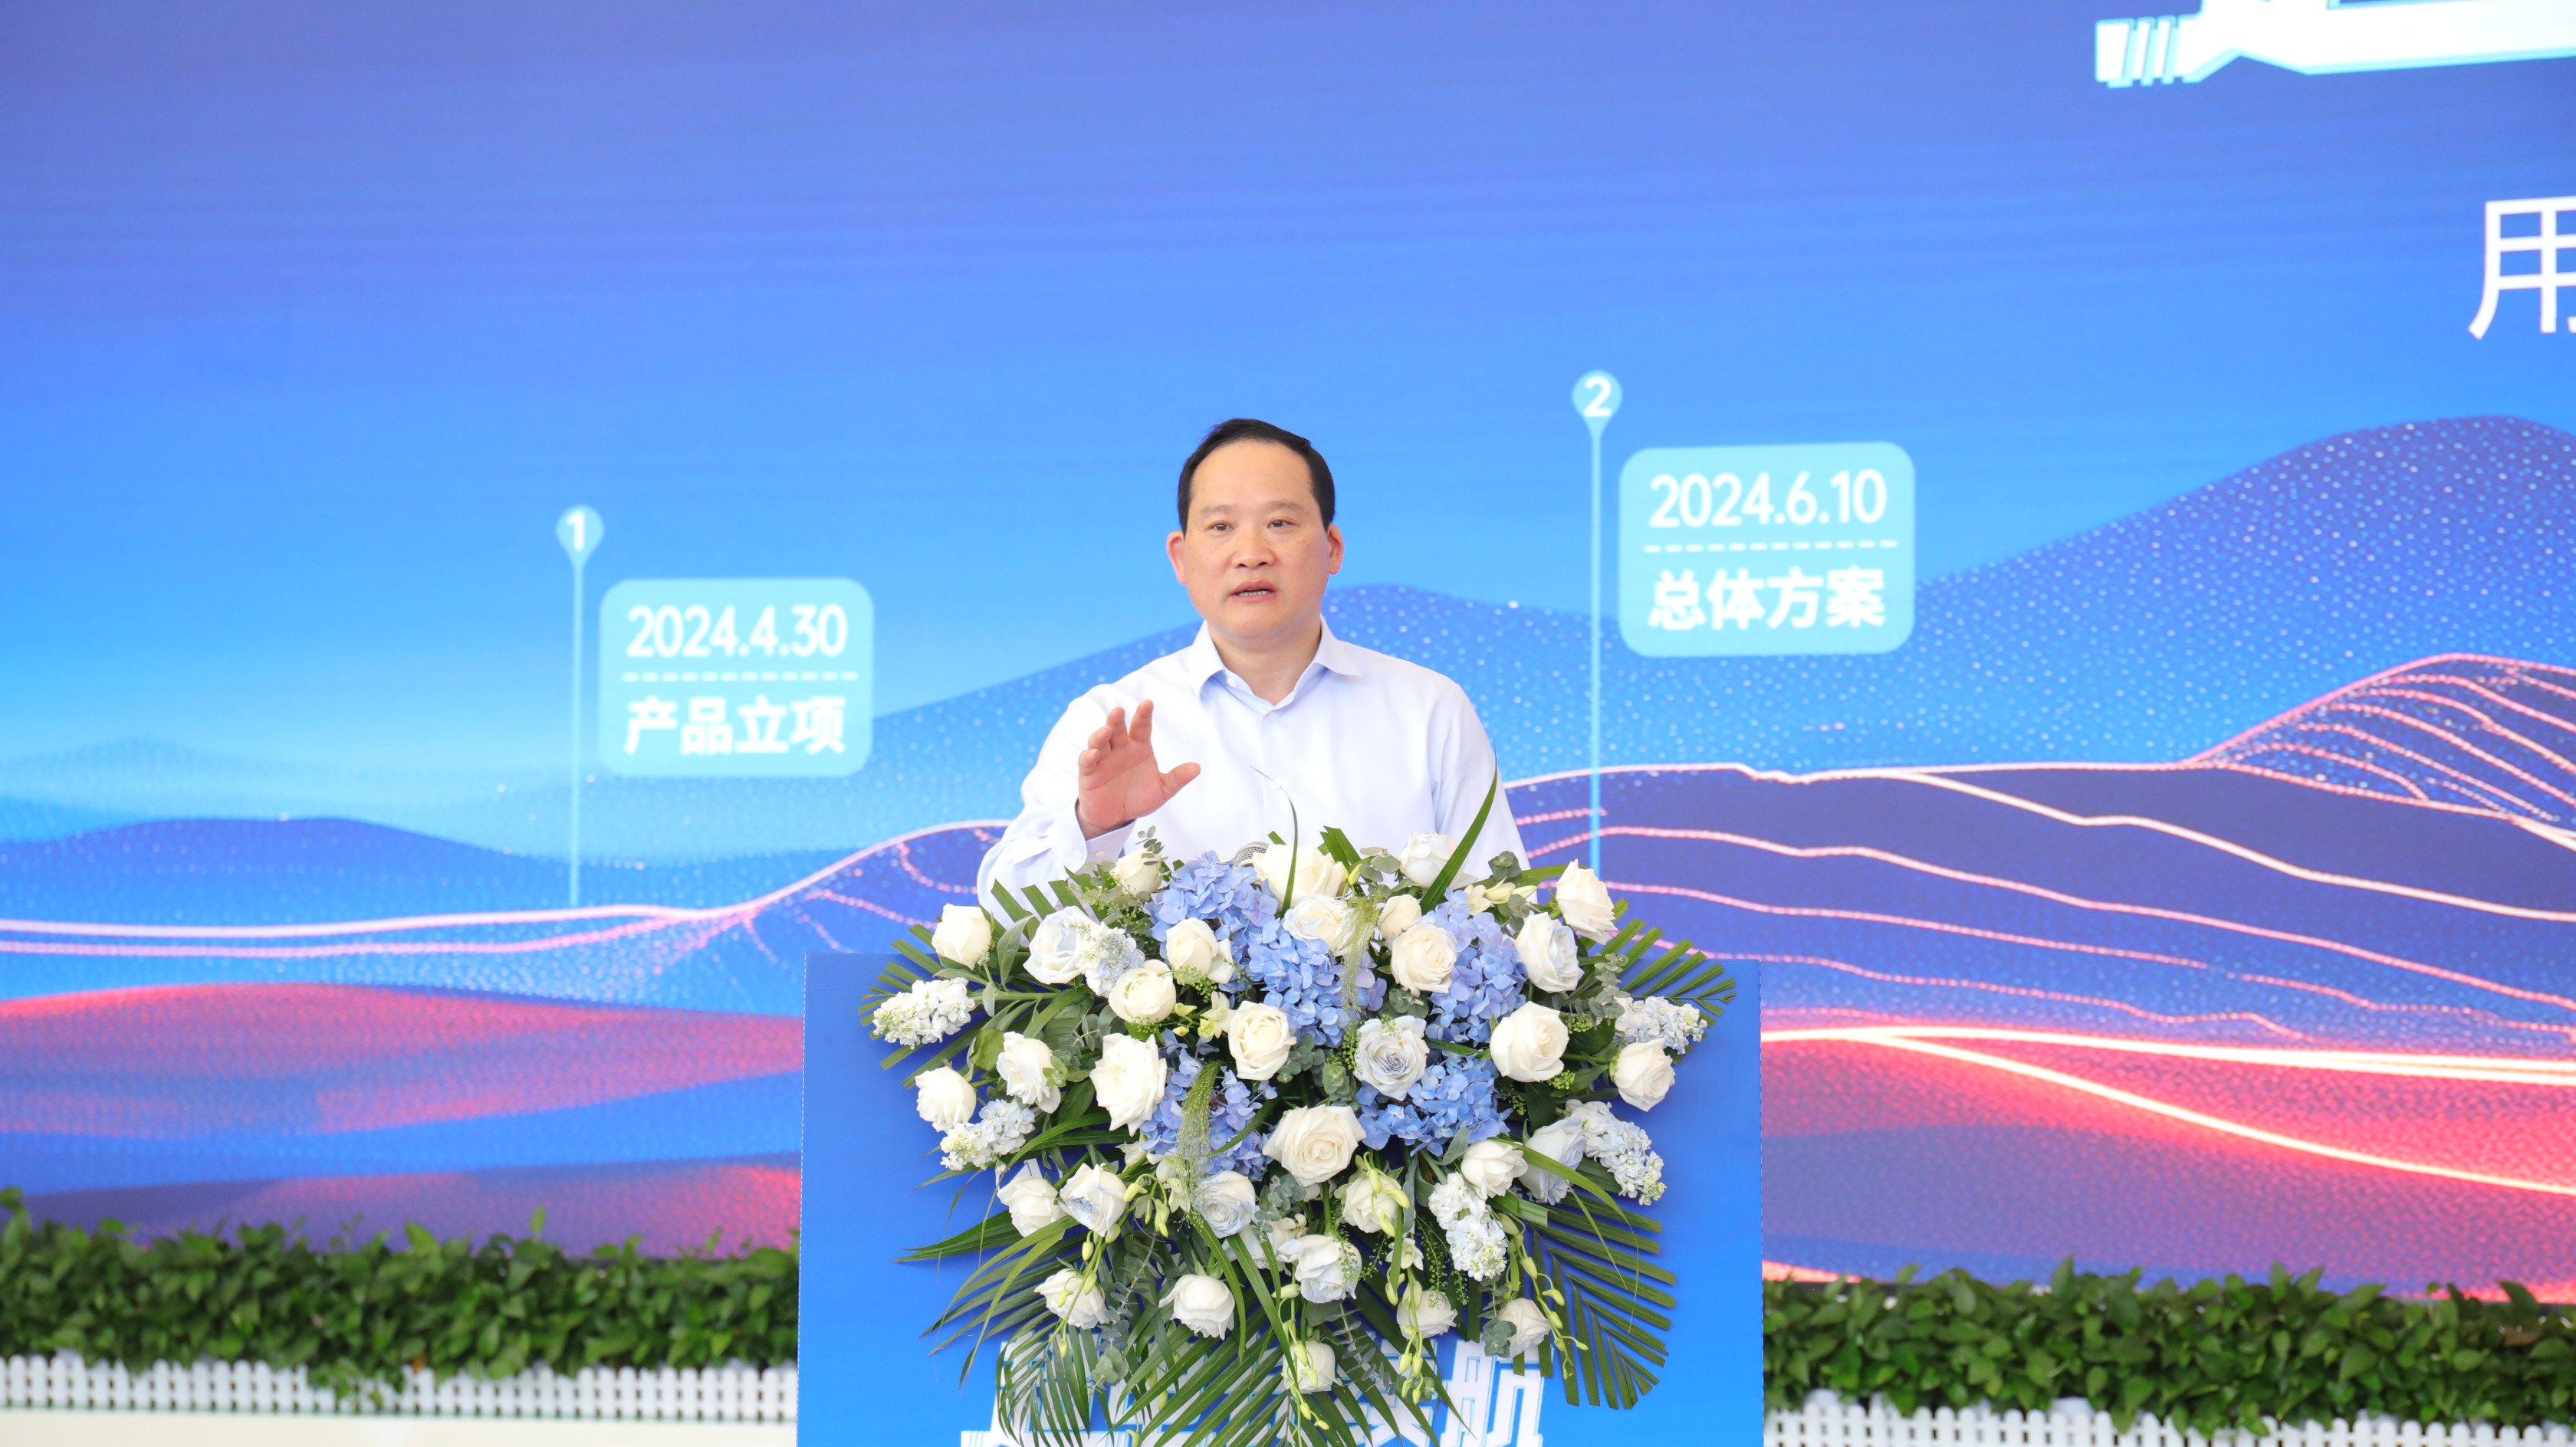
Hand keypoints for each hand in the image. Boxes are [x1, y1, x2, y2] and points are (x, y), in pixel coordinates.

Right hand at [1076, 700, 1200, 837]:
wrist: (1117, 817)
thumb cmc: (1138, 798)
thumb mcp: (1161, 790)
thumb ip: (1176, 779)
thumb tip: (1197, 768)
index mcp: (1139, 748)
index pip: (1141, 727)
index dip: (1144, 715)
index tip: (1148, 703)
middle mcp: (1120, 749)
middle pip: (1117, 730)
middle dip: (1117, 720)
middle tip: (1119, 711)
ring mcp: (1103, 759)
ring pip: (1099, 741)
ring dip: (1101, 734)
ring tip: (1106, 731)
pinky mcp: (1089, 773)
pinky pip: (1087, 761)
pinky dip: (1089, 756)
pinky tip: (1093, 754)